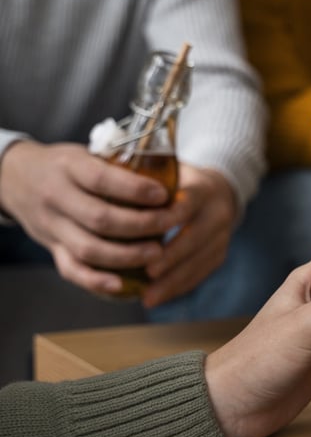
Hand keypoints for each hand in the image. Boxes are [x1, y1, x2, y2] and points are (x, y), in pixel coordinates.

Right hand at [0, 140, 171, 292]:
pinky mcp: (51, 247)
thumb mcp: (85, 153)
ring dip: (127, 255)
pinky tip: (122, 284)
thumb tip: (167, 173)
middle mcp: (57, 197)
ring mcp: (52, 226)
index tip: (164, 194)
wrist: (14, 177)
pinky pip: (71, 269)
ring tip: (157, 252)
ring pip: (89, 248)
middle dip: (141, 224)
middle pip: (100, 218)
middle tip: (169, 223)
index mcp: (69, 167)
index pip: (101, 179)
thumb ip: (117, 163)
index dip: (135, 189)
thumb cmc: (65, 165)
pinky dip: (96, 280)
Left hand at [142, 164, 236, 306]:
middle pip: (196, 239)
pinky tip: (159, 297)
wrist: (216, 191)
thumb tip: (103, 201)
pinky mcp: (220, 253)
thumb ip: (142, 183)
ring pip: (200, 262)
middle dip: (171, 259)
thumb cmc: (177, 182)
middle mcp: (218, 212)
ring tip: (149, 297)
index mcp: (202, 188)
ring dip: (174, 281)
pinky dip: (179, 287)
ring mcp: (223, 235)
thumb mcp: (165, 173)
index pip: (185, 206)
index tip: (145, 238)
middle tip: (147, 274)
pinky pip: (201, 274)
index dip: (166, 222)